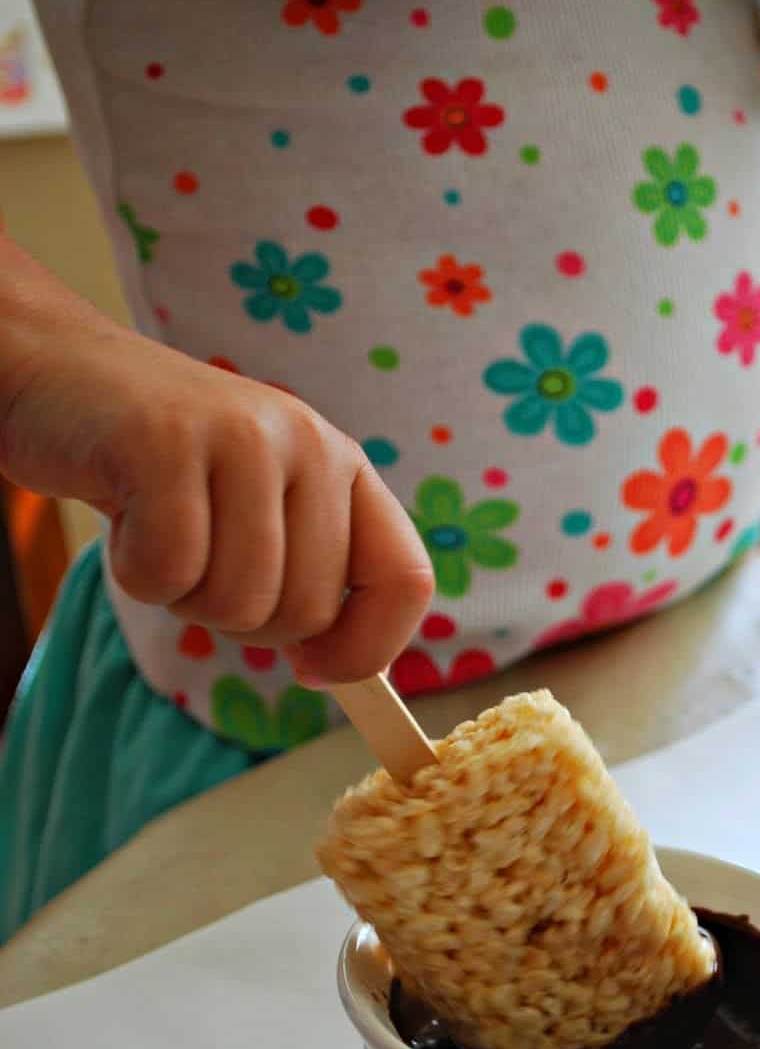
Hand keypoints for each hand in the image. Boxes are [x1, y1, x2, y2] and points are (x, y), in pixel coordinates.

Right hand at [0, 279, 431, 683]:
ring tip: (159, 528)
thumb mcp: (258, 508)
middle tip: (197, 561)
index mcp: (343, 465)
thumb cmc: (165, 469)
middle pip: (305, 614)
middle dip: (239, 621)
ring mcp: (242, 437)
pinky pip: (169, 575)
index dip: (369, 648)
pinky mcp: (166, 443)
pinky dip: (135, 573)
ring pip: (237, 603)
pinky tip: (126, 516)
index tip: (312, 669)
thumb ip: (310, 573)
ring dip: (183, 596)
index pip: (406, 580)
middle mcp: (309, 443)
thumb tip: (352, 672)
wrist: (63, 376)